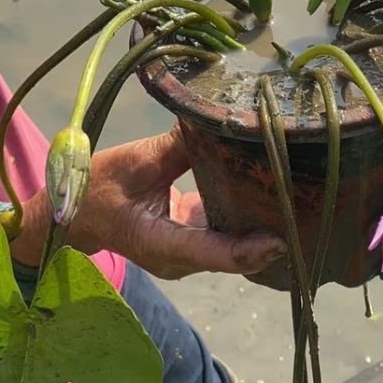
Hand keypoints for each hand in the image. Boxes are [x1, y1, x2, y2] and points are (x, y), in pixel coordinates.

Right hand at [10, 125, 286, 279]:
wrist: (77, 214)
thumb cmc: (100, 188)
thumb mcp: (136, 161)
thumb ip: (179, 146)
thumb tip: (218, 122)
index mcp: (160, 244)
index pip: (209, 252)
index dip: (247, 250)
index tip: (280, 241)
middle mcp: (180, 259)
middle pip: (232, 255)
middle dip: (268, 240)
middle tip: (305, 212)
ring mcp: (188, 255)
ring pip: (233, 248)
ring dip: (262, 230)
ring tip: (299, 203)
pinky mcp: (194, 242)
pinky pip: (227, 234)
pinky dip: (247, 218)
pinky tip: (273, 194)